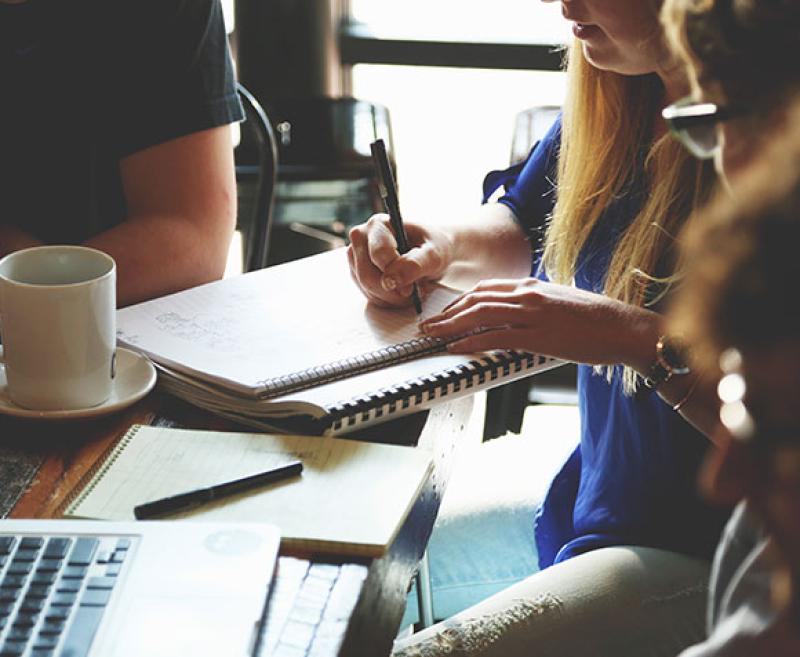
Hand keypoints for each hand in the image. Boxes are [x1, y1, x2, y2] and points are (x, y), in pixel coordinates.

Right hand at [347, 213, 453, 307]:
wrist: (431, 252)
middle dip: (392, 291)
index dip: (395, 274)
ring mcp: (356, 257)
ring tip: (412, 290)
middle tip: (413, 293)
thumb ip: (414, 265)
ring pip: (367, 288)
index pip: (378, 254)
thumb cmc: (432, 247)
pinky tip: (402, 293)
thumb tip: (390, 281)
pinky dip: (388, 300)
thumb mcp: (433, 255)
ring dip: (392, 297)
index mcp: (378, 224)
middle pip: (367, 275)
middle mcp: (361, 237)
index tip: (411, 288)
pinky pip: (369, 295)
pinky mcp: (357, 273)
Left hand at [419, 278, 659, 367]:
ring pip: (479, 315)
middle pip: (475, 299)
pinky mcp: (538, 335)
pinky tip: (456, 348)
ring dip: (450, 326)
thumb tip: (517, 316)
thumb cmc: (596, 320)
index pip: (485, 289)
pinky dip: (471, 342)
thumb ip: (535, 305)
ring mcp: (532, 313)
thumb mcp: (560, 303)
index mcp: (532, 285)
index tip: (445, 312)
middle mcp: (528, 294)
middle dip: (447, 313)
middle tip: (428, 325)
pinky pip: (495, 337)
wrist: (623, 327)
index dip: (460, 301)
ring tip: (432, 336)